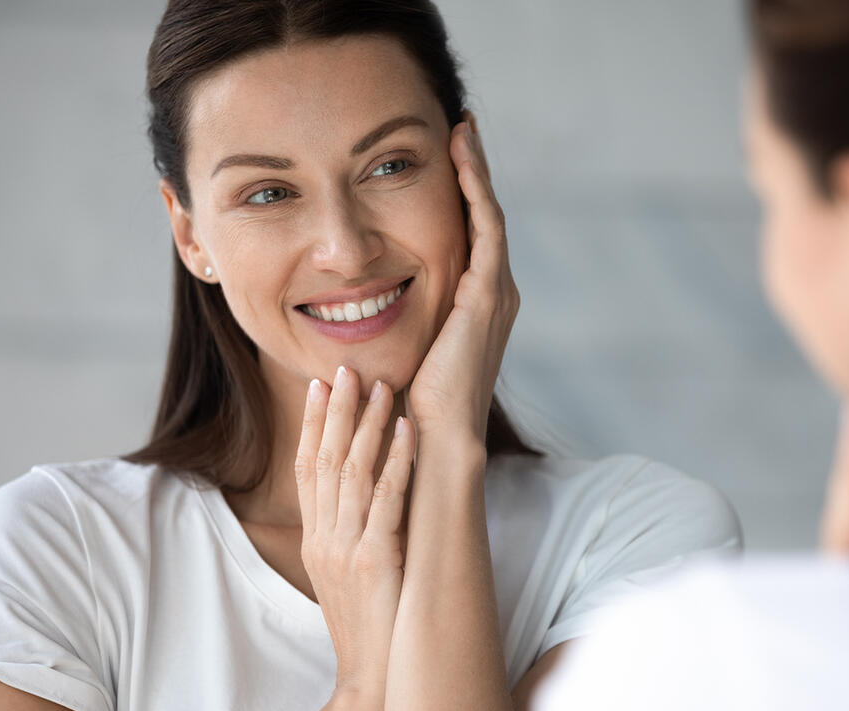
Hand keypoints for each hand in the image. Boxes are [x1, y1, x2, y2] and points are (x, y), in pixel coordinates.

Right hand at [296, 365, 415, 710]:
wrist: (372, 674)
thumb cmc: (367, 625)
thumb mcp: (345, 575)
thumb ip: (346, 535)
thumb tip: (360, 500)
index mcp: (316, 540)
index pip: (306, 470)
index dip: (313, 426)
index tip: (320, 386)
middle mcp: (325, 539)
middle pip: (325, 461)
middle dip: (336, 411)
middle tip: (346, 368)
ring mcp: (348, 548)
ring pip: (352, 472)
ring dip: (367, 425)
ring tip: (381, 385)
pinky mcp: (376, 558)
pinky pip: (387, 499)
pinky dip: (397, 460)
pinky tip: (408, 431)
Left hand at [406, 113, 517, 447]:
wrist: (433, 440)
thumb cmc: (408, 406)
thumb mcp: (401, 351)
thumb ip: (392, 323)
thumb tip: (353, 309)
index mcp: (475, 306)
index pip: (470, 238)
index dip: (459, 198)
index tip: (443, 161)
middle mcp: (494, 294)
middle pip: (484, 219)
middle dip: (472, 174)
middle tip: (460, 131)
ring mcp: (495, 293)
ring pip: (489, 214)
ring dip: (476, 171)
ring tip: (462, 132)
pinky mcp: (488, 294)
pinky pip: (485, 226)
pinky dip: (475, 189)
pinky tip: (461, 157)